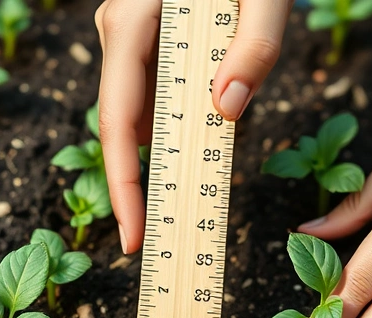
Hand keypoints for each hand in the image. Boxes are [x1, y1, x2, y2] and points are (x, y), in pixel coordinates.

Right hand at [95, 0, 293, 252]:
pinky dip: (177, 125)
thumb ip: (254, 48)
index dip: (124, 188)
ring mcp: (129, 36)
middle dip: (144, 186)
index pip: (117, 124)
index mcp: (132, 24)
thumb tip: (228, 111)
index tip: (133, 240)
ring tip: (189, 203)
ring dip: (165, 157)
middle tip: (167, 239)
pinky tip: (203, 144)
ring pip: (140, 112)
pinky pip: (156, 92)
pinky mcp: (147, 38)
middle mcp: (119, 33)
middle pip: (123, 126)